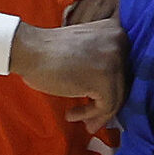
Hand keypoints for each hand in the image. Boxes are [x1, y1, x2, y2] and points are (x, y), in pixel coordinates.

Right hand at [12, 18, 126, 133]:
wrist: (29, 50)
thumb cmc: (49, 52)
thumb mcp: (85, 48)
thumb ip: (103, 61)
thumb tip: (114, 94)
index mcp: (116, 32)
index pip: (124, 68)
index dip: (112, 89)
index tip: (97, 102)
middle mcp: (121, 42)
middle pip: (123, 83)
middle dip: (106, 105)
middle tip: (91, 120)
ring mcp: (115, 60)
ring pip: (116, 97)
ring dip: (98, 113)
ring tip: (84, 122)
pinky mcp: (106, 79)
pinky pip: (106, 106)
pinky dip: (89, 114)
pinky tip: (72, 115)